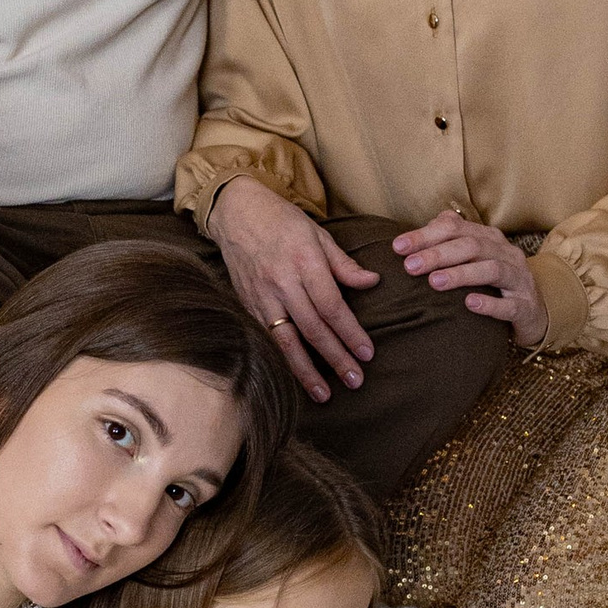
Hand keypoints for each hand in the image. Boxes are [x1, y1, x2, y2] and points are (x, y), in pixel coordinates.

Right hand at [208, 177, 376, 403]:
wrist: (236, 213)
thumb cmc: (282, 221)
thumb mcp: (318, 235)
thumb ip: (343, 264)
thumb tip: (372, 282)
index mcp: (304, 262)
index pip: (332, 306)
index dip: (351, 332)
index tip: (367, 353)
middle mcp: (282, 282)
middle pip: (313, 328)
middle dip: (336, 358)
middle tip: (355, 380)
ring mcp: (262, 296)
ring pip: (286, 341)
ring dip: (306, 370)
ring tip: (324, 394)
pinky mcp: (247, 305)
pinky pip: (267, 338)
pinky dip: (282, 359)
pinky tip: (295, 376)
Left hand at [393, 209, 546, 347]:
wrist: (533, 311)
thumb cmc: (494, 284)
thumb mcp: (474, 259)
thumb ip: (449, 242)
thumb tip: (416, 233)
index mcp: (489, 238)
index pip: (455, 228)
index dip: (425, 235)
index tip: (398, 247)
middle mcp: (505, 253)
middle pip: (472, 245)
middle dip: (438, 254)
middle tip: (410, 266)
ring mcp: (518, 279)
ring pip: (492, 269)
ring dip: (462, 274)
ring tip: (434, 282)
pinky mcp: (525, 306)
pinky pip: (509, 304)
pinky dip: (489, 303)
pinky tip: (469, 303)